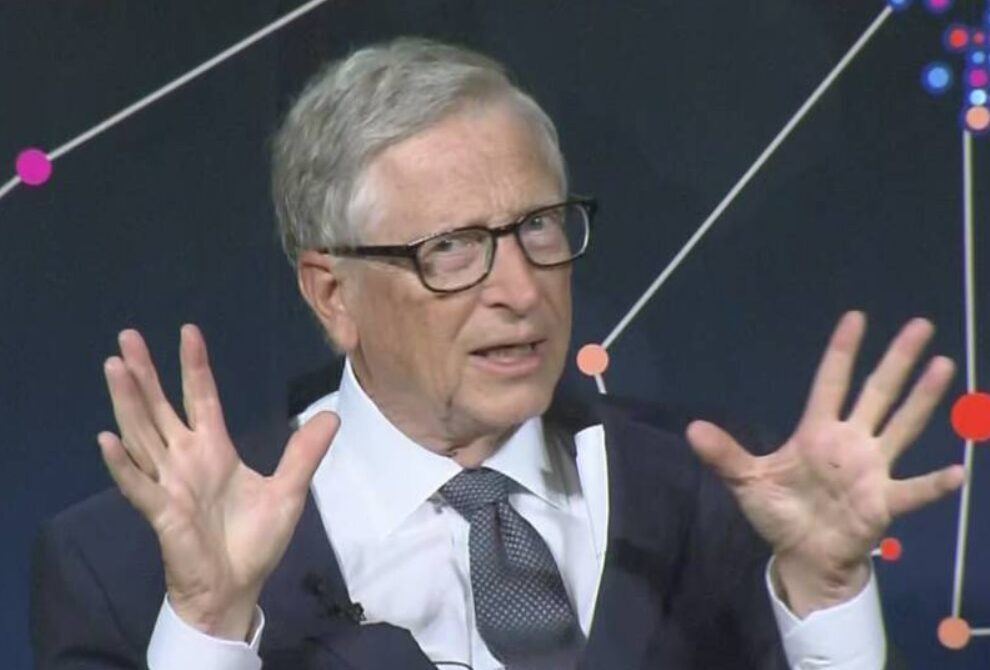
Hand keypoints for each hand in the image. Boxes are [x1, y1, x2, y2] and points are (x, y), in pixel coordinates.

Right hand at [98, 325, 337, 639]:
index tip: (189, 331)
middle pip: (160, 408)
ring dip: (127, 403)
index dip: (195, 366)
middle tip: (127, 336)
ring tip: (113, 367)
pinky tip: (106, 440)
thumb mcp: (288, 492)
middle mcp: (186, 460)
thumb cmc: (253, 542)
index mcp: (214, 451)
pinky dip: (122, 465)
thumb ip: (304, 454)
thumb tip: (332, 415)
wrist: (236, 589)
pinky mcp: (163, 513)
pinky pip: (139, 485)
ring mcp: (170, 484)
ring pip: (142, 435)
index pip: (201, 398)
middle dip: (144, 374)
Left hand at [686, 311, 964, 616]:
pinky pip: (913, 490)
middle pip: (876, 394)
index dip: (842, 352)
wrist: (801, 555)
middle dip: (896, 361)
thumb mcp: (747, 481)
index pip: (830, 382)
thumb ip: (725, 455)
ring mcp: (870, 469)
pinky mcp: (882, 501)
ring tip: (943, 366)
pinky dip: (934, 483)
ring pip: (901, 427)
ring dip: (922, 399)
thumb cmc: (779, 513)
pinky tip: (957, 470)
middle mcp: (850, 443)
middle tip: (920, 325)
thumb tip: (691, 429)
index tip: (856, 317)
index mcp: (816, 432)